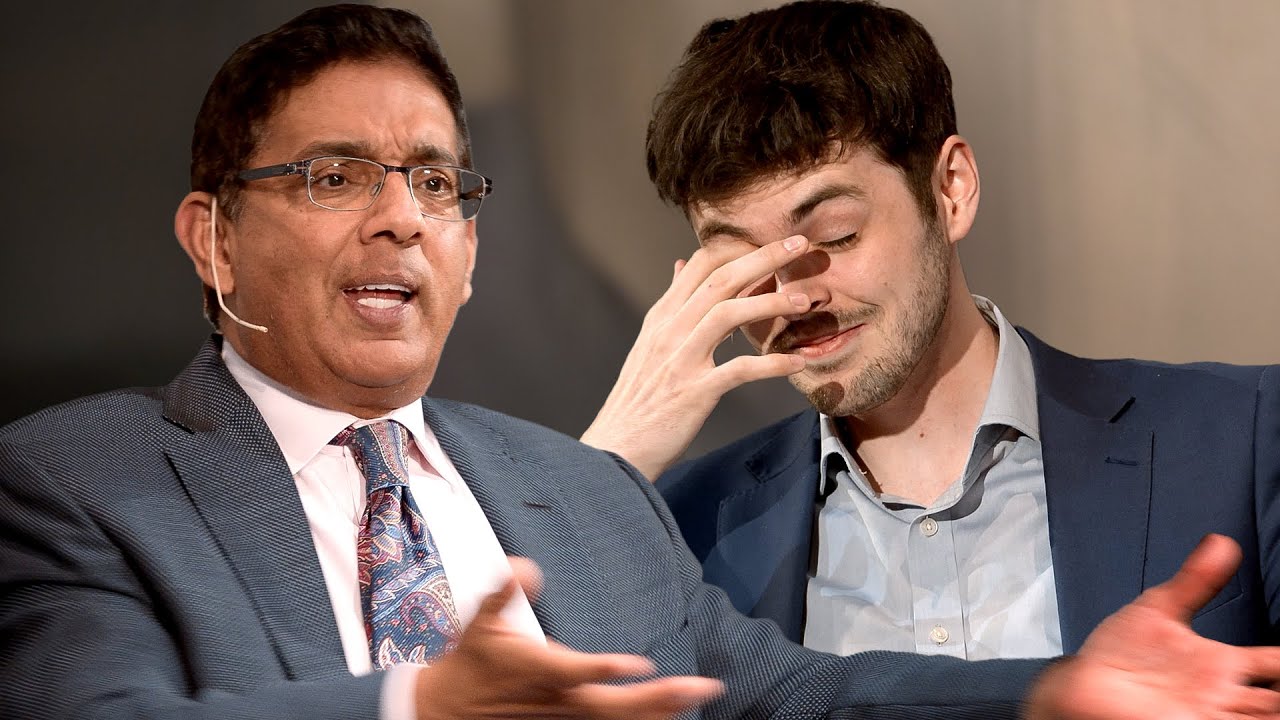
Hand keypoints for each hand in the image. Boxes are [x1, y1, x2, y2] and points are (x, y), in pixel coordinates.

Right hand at [416, 558, 722, 719]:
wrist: (450, 711)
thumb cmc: (473, 662)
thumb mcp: (479, 623)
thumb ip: (502, 593)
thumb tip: (524, 566)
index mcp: (538, 672)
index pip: (573, 673)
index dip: (603, 669)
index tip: (637, 664)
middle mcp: (558, 700)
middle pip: (611, 707)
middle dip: (657, 698)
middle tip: (701, 685)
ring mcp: (566, 717)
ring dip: (660, 709)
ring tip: (699, 693)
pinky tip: (673, 711)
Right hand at [580, 236, 811, 478]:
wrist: (617, 447)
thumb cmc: (641, 398)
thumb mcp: (651, 342)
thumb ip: (672, 304)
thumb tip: (681, 265)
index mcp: (663, 317)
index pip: (701, 264)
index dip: (740, 246)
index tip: (775, 240)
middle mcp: (670, 330)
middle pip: (721, 279)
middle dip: (765, 256)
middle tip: (801, 243)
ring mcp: (680, 359)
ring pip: (729, 313)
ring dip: (771, 302)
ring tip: (806, 299)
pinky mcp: (694, 392)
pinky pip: (739, 370)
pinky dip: (771, 364)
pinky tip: (797, 362)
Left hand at [1025, 534, 1279, 718]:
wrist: (1083, 683)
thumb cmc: (1119, 652)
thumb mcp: (1161, 607)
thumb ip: (1195, 578)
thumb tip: (1220, 542)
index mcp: (1221, 664)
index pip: (1276, 661)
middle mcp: (1221, 691)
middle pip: (1278, 695)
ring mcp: (1208, 711)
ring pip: (1264, 716)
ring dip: (1274, 710)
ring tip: (1279, 699)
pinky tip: (1259, 715)